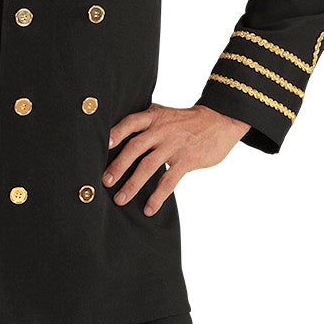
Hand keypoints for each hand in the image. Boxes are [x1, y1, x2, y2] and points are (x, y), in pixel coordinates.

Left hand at [104, 103, 249, 215]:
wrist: (220, 120)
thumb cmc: (185, 121)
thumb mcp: (164, 114)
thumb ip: (145, 122)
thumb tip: (115, 137)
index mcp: (154, 116)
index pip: (130, 122)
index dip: (116, 132)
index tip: (103, 146)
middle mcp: (161, 129)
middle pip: (135, 147)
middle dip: (118, 166)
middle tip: (105, 181)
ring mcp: (174, 145)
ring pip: (148, 166)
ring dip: (132, 184)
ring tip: (120, 199)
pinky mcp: (187, 159)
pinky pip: (169, 180)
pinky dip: (157, 196)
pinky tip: (149, 208)